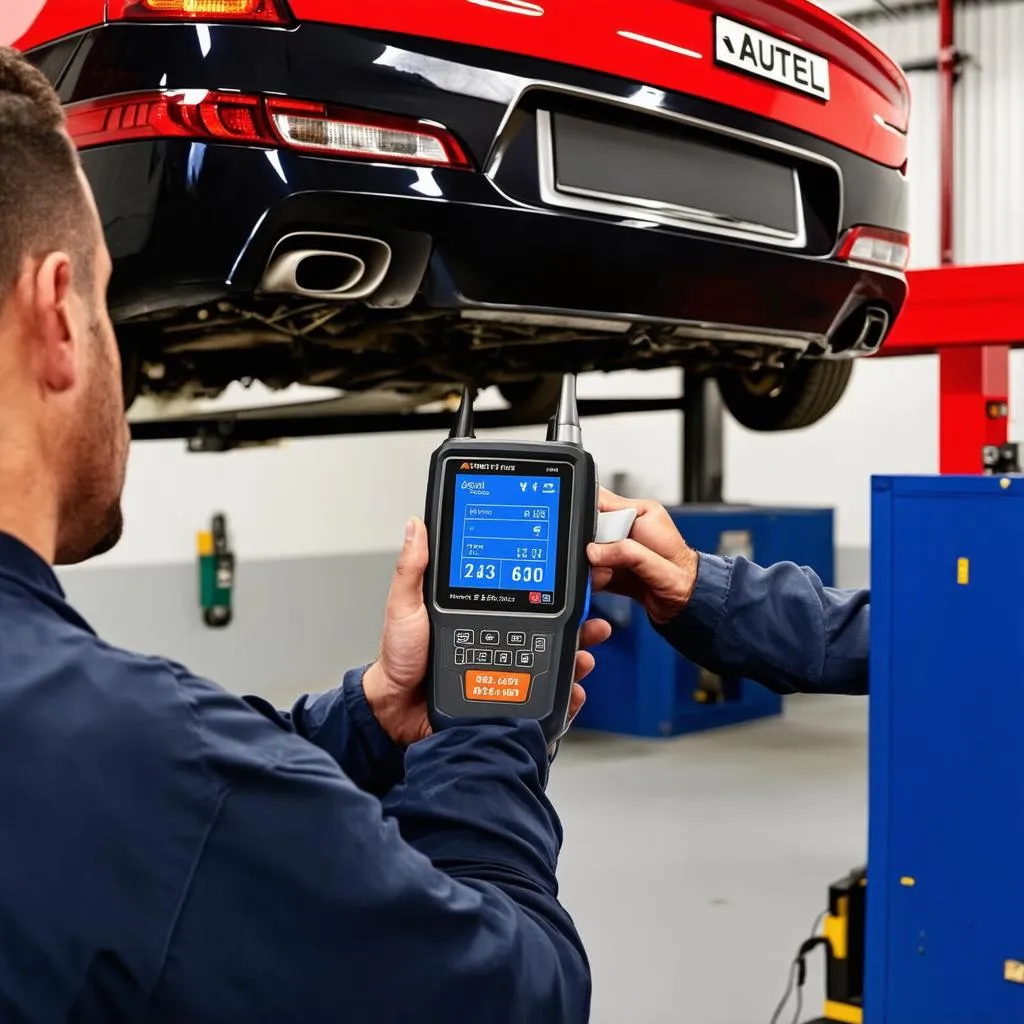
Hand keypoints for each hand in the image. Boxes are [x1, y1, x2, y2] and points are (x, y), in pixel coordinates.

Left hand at [363, 517, 611, 745]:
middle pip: (549, 624)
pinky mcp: (508, 697)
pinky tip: (574, 690)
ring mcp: (506, 667)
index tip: (575, 577)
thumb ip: (414, 569)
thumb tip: (416, 526)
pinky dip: (566, 695)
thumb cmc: (399, 658)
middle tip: (591, 621)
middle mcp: (499, 634)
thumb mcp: (405, 606)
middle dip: (579, 622)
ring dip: (578, 655)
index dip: (553, 584)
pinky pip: (544, 697)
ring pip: (554, 659)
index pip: (524, 590)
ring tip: (585, 655)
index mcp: (481, 608)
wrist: (396, 710)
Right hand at [586, 489, 698, 625]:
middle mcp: (628, 527)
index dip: (590, 518)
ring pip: (588, 551)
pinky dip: (593, 578)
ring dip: (593, 566)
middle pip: (591, 529)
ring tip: (610, 575)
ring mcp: (619, 547)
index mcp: (640, 511)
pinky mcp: (613, 565)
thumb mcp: (653, 560)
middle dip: (591, 548)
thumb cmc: (682, 578)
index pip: (601, 502)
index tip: (590, 539)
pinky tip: (605, 582)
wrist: (685, 604)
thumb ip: (624, 552)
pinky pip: (592, 568)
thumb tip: (593, 551)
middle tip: (602, 561)